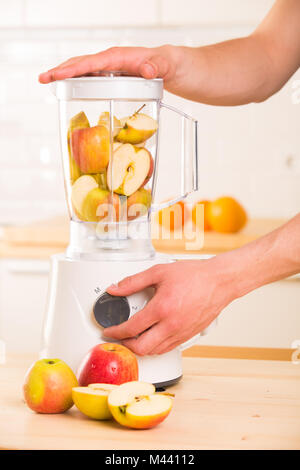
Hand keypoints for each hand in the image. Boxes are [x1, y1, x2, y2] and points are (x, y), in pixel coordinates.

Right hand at [38, 45, 184, 93]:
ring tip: (48, 84)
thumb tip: (146, 69)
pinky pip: (93, 79)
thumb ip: (157, 66)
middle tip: (42, 80)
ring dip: (67, 77)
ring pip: (85, 71)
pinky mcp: (115, 78)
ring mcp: (113, 70)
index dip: (72, 69)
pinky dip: (79, 83)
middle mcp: (114, 62)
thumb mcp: (168, 65)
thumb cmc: (172, 65)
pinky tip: (71, 92)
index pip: (91, 62)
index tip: (56, 75)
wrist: (178, 68)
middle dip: (61, 71)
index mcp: (121, 58)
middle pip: (82, 64)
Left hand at [103, 258, 234, 355]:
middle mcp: (171, 325)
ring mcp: (181, 333)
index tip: (109, 330)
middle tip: (118, 338)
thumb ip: (133, 281)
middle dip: (125, 345)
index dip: (115, 332)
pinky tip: (151, 339)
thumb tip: (115, 289)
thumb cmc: (194, 275)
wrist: (220, 281)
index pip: (131, 328)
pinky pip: (167, 348)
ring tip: (132, 339)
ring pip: (155, 351)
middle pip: (141, 348)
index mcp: (162, 308)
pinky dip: (155, 347)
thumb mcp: (159, 272)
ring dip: (140, 348)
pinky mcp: (188, 336)